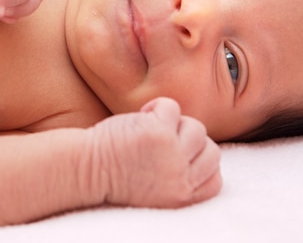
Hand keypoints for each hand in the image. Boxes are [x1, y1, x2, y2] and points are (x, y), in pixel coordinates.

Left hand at [90, 97, 221, 207]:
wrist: (86, 170)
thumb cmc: (116, 174)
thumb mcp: (158, 186)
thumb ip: (179, 172)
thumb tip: (200, 139)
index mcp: (182, 196)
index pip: (215, 179)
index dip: (200, 161)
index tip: (179, 153)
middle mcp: (182, 179)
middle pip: (210, 149)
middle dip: (188, 140)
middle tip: (161, 139)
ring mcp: (173, 155)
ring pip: (196, 127)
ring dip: (174, 123)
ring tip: (148, 127)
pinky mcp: (159, 133)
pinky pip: (172, 107)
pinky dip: (157, 106)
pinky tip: (139, 116)